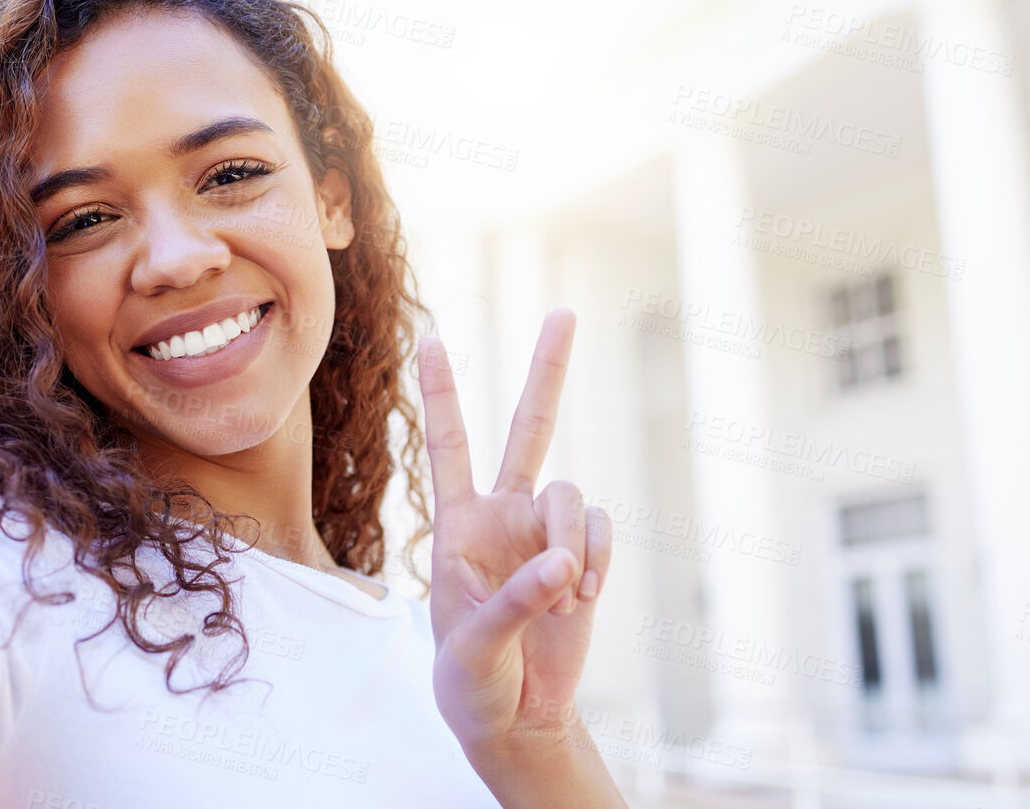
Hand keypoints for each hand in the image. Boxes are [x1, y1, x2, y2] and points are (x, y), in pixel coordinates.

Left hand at [420, 309, 611, 758]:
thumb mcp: (472, 647)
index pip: (448, 446)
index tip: (429, 337)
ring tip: (564, 595)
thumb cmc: (471, 680)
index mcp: (457, 524)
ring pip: (572, 493)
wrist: (516, 717)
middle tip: (566, 312)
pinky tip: (581, 598)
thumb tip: (561, 563)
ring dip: (573, 542)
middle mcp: (503, 514)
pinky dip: (596, 562)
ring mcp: (546, 533)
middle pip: (529, 429)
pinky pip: (600, 530)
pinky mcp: (583, 556)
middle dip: (548, 371)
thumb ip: (513, 601)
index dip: (442, 393)